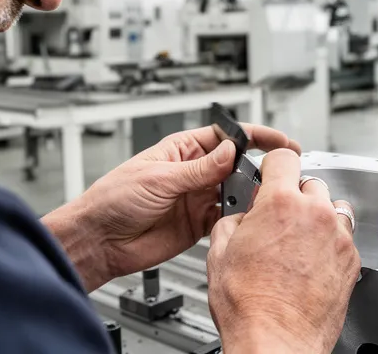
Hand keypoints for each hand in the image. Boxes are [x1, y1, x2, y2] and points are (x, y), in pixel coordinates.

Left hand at [41, 123, 299, 290]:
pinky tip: (243, 218)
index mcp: (182, 150)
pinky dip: (238, 219)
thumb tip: (231, 152)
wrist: (99, 240)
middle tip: (275, 174)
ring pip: (235, 192)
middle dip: (256, 168)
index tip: (278, 141)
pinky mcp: (197, 225)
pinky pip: (226, 219)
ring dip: (249, 195)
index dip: (254, 137)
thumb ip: (200, 169)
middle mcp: (193, 173)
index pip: (226, 137)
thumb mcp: (160, 178)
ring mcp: (196, 199)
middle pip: (236, 165)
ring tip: (260, 198)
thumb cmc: (113, 199)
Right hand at [206, 149, 360, 353]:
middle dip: (294, 196)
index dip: (273, 166)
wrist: (275, 340)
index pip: (284, 158)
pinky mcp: (351, 261)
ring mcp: (337, 237)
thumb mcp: (219, 252)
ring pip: (332, 208)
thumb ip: (232, 220)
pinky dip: (330, 243)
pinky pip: (344, 237)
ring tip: (298, 240)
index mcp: (280, 203)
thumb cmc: (249, 305)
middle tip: (278, 219)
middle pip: (310, 183)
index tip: (271, 175)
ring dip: (316, 217)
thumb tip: (240, 217)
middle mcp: (314, 214)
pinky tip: (311, 261)